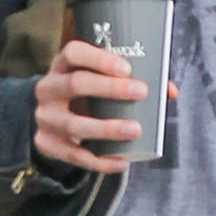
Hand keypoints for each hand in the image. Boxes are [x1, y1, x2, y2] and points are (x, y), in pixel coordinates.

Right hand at [33, 40, 176, 173]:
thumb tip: (170, 91)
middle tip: (140, 92)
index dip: (99, 58)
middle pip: (75, 84)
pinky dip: (99, 161)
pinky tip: (120, 161)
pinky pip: (73, 155)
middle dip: (110, 88)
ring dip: (107, 128)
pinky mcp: (47, 145)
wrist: (50, 120)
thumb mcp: (98, 80)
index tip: (127, 68)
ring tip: (135, 130)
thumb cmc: (85, 94)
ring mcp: (46, 119)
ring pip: (74, 125)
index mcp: (61, 66)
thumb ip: (132, 81)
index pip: (73, 53)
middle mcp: (48, 89)